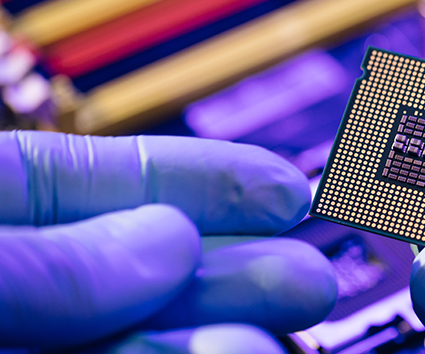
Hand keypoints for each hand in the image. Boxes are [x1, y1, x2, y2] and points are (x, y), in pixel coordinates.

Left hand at [0, 131, 336, 351]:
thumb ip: (42, 259)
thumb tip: (168, 239)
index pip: (96, 181)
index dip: (199, 179)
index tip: (279, 188)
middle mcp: (14, 293)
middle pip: (140, 273)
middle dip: (234, 269)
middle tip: (305, 278)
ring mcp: (30, 350)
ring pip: (141, 341)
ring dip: (221, 332)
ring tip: (278, 327)